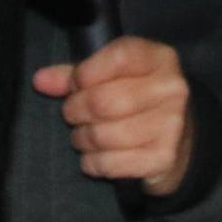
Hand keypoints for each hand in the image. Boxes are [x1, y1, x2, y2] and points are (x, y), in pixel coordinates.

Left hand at [32, 37, 193, 196]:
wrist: (182, 141)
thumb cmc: (139, 100)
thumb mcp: (114, 76)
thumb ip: (78, 74)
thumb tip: (40, 80)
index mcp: (160, 59)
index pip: (118, 57)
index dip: (85, 73)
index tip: (76, 85)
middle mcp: (171, 89)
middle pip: (102, 101)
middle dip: (75, 110)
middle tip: (73, 115)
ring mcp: (171, 126)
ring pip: (103, 135)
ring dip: (82, 138)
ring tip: (83, 136)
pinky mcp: (162, 158)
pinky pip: (109, 163)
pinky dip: (92, 162)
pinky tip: (95, 157)